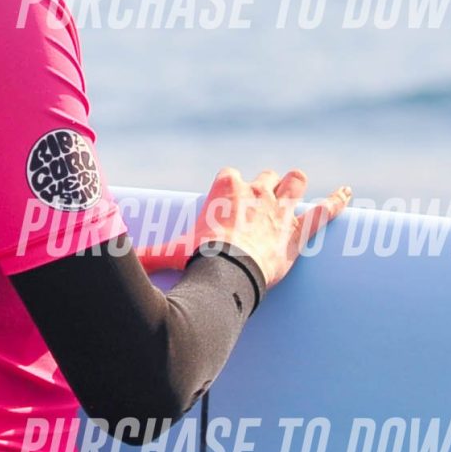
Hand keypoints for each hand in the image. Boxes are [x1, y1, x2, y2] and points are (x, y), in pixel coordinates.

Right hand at [148, 167, 350, 290]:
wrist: (230, 275)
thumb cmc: (199, 262)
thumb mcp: (170, 253)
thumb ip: (143, 255)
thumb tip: (104, 258)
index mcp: (225, 191)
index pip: (230, 176)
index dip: (230, 187)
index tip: (225, 200)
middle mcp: (256, 192)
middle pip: (264, 177)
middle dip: (264, 187)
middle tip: (259, 205)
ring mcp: (281, 209)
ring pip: (294, 182)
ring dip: (295, 185)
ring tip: (296, 188)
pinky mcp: (300, 230)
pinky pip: (325, 210)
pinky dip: (337, 202)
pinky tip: (346, 194)